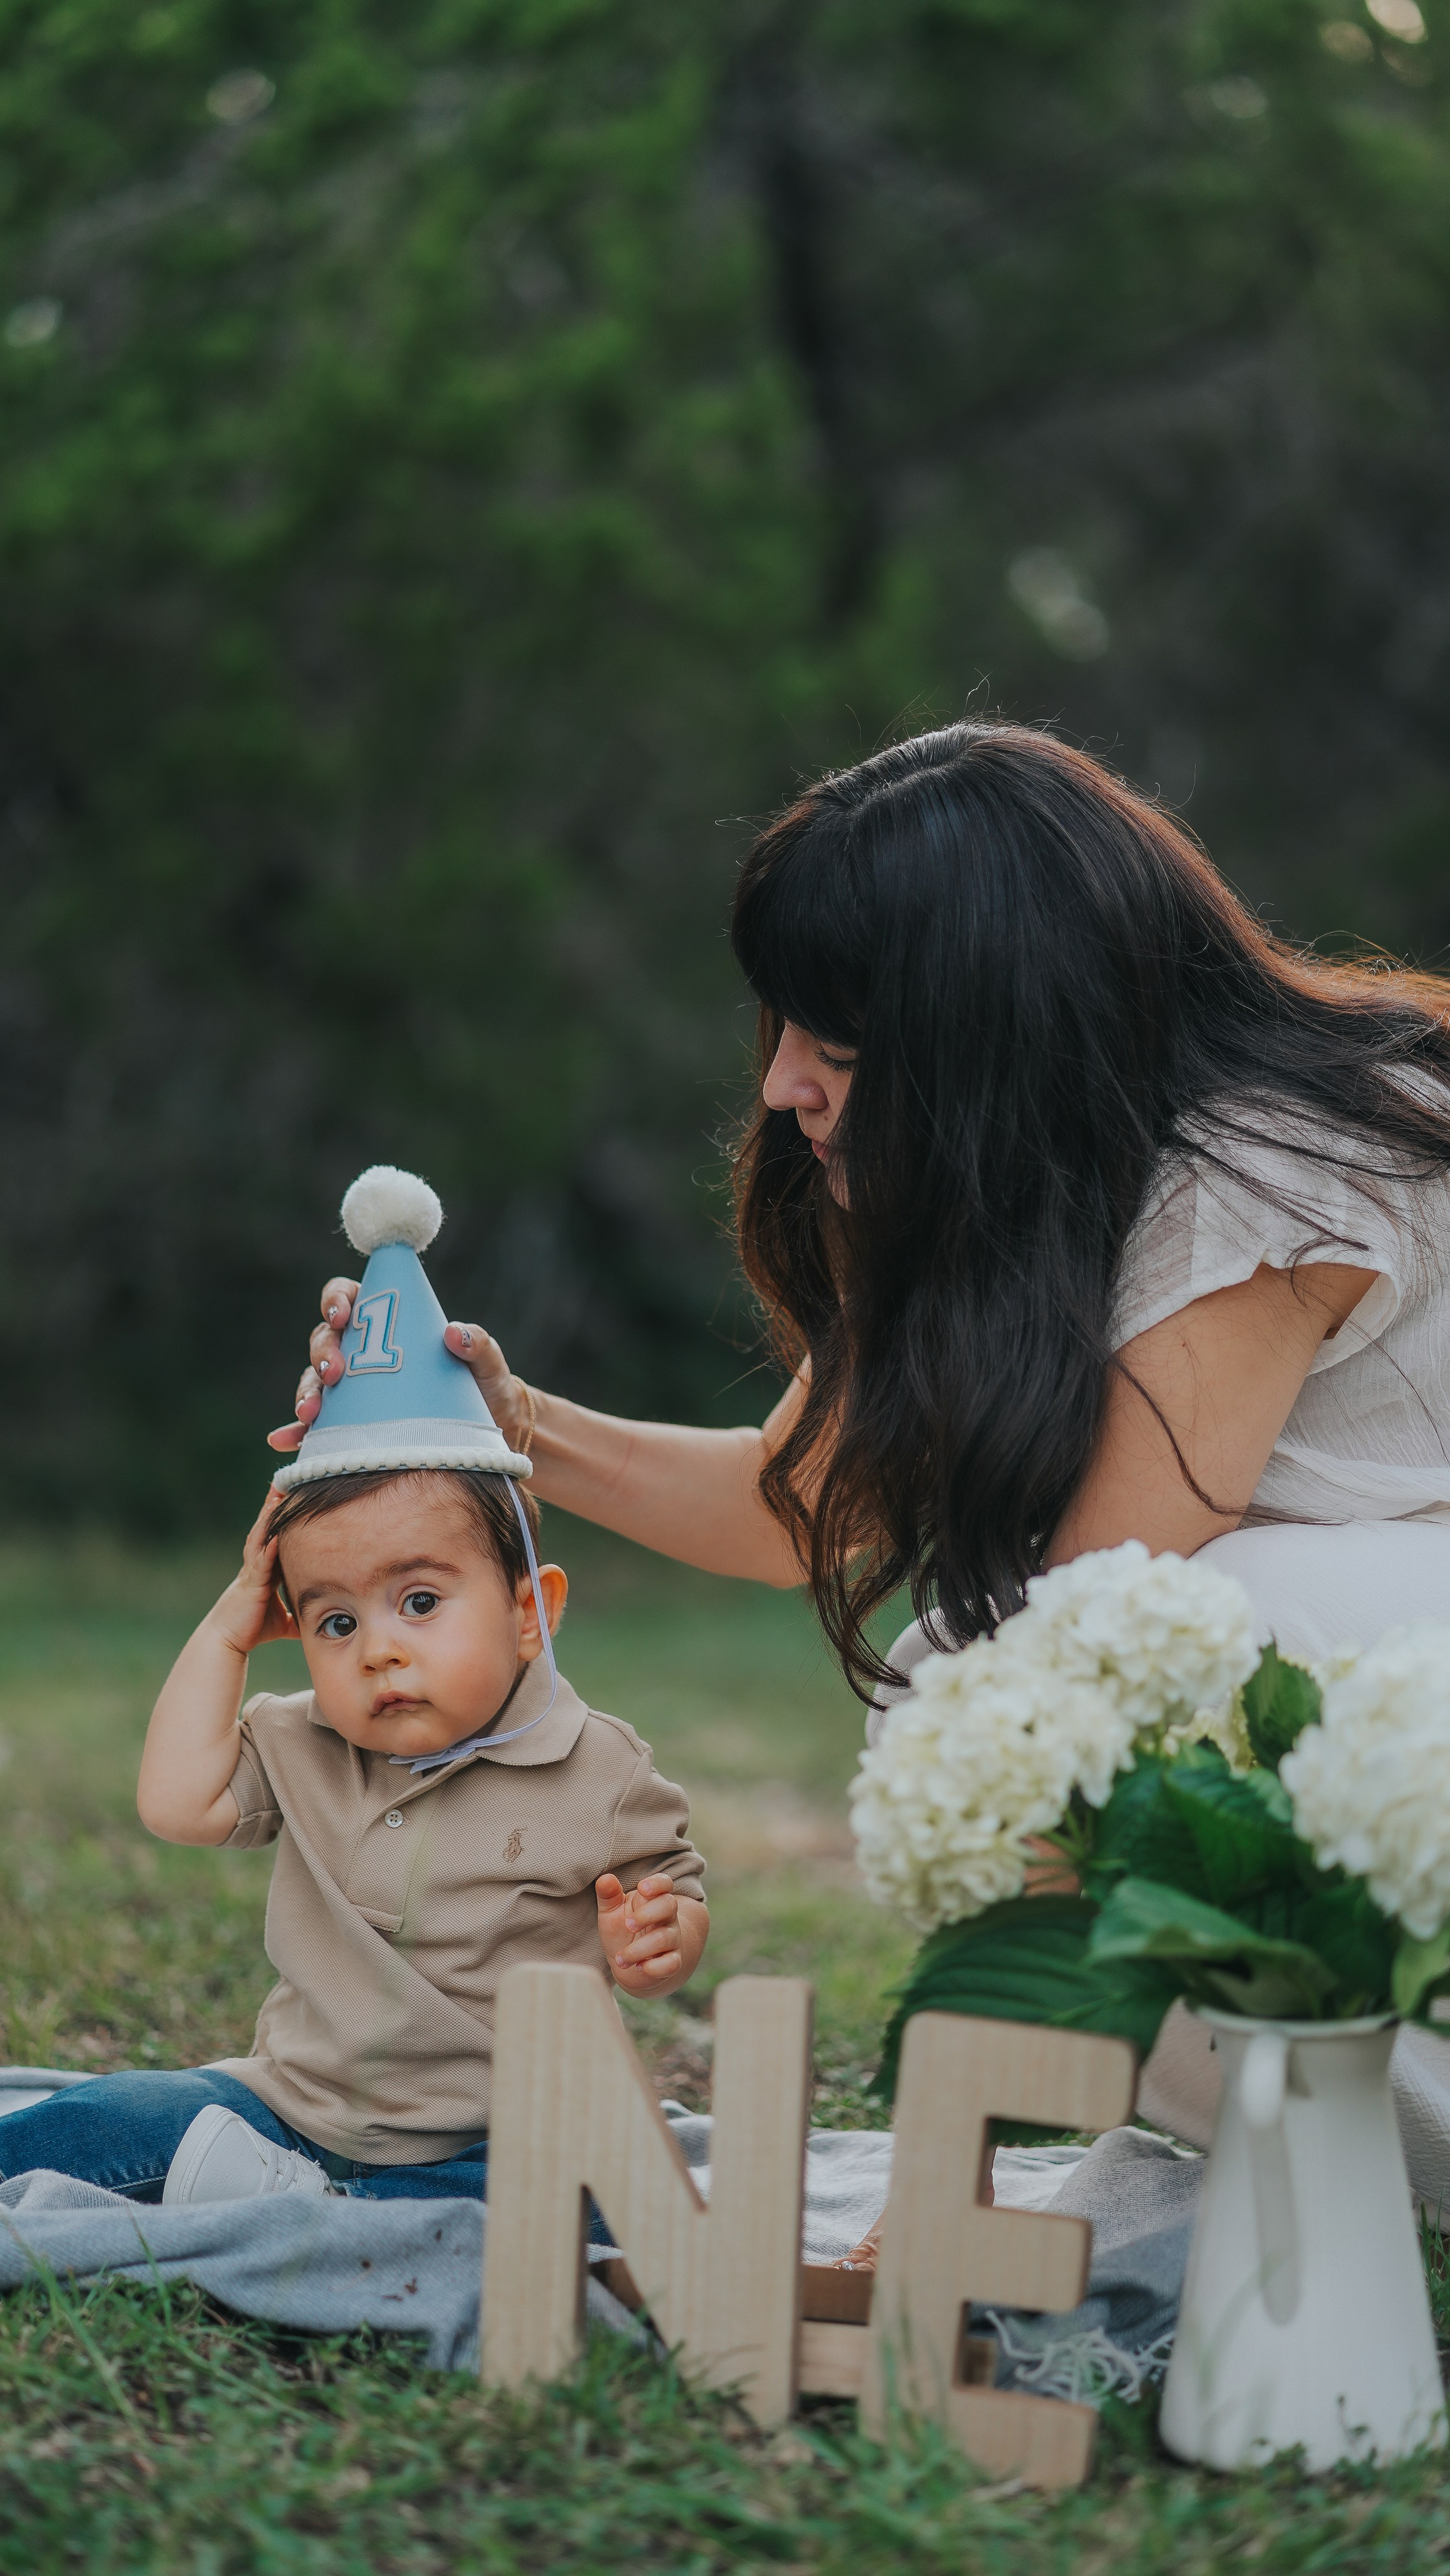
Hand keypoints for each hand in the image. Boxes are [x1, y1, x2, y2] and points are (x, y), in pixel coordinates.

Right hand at [208, 1487, 298, 1655]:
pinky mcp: (251, 1584)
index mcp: (265, 1568)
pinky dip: (269, 1546)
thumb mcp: (284, 1620)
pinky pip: (261, 1561)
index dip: (283, 1515)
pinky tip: (278, 1533)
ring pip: (261, 1538)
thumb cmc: (253, 1628)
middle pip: (267, 1528)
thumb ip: (300, 1616)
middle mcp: (257, 1564)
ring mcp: (252, 1572)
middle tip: (285, 1479)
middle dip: (274, 1504)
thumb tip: (320, 1622)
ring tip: (279, 1494)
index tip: (294, 1493)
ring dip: (269, 1517)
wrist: (228, 1640)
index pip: (277, 1535)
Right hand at [267, 1281, 533, 1453]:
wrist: (487, 1434)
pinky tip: (284, 1442)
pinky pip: (316, 1428)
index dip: (338, 1299)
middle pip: (325, 1339)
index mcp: (387, 1323)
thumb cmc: (484, 1386)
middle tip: (333, 1371)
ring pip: (315, 1382)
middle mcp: (361, 1353)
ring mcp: (352, 1390)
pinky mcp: (348, 1426)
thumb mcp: (488, 1365)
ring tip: (309, 1413)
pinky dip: (296, 1433)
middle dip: (322, 1351)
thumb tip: (454, 1332)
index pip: (350, 1297)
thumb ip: (479, 1344)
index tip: (344, 1314)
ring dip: (307, 1393)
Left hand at [596, 1872, 686, 1995]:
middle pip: (669, 1905)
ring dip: (639, 1949)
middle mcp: (666, 1917)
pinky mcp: (672, 1962)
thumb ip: (608, 1895)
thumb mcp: (610, 1912)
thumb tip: (605, 1878)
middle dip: (647, 1914)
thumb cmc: (621, 1931)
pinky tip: (638, 1967)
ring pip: (665, 1938)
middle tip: (627, 1925)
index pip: (665, 1884)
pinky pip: (672, 1963)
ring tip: (620, 1958)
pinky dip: (654, 1967)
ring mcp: (672, 1940)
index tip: (642, 1888)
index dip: (658, 1883)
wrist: (628, 1965)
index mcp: (652, 1899)